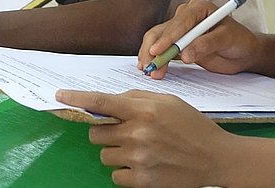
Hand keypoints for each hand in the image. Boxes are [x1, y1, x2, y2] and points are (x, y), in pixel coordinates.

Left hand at [56, 89, 237, 186]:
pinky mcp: (141, 181)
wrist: (215, 157)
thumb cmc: (191, 125)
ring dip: (116, 151)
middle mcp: (137, 133)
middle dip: (107, 130)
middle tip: (128, 132)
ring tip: (141, 149)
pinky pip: (115, 174)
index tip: (59, 95)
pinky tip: (144, 164)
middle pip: (96, 132)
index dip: (77, 98)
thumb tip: (109, 101)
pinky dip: (125, 170)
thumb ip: (136, 98)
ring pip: (104, 154)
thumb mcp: (168, 101)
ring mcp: (138, 159)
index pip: (101, 102)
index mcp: (143, 110)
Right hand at [138, 0, 262, 78]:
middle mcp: (186, 15)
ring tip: (150, 73)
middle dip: (154, 50)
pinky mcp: (177, 42)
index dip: (167, 38)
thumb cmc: (239, 40)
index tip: (157, 51)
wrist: (242, 52)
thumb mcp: (227, 39)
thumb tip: (184, 54)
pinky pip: (161, 50)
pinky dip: (156, 60)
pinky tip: (151, 70)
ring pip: (157, 40)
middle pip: (162, 31)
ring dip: (152, 57)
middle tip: (150, 68)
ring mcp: (180, 29)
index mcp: (198, 7)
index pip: (179, 22)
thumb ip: (206, 44)